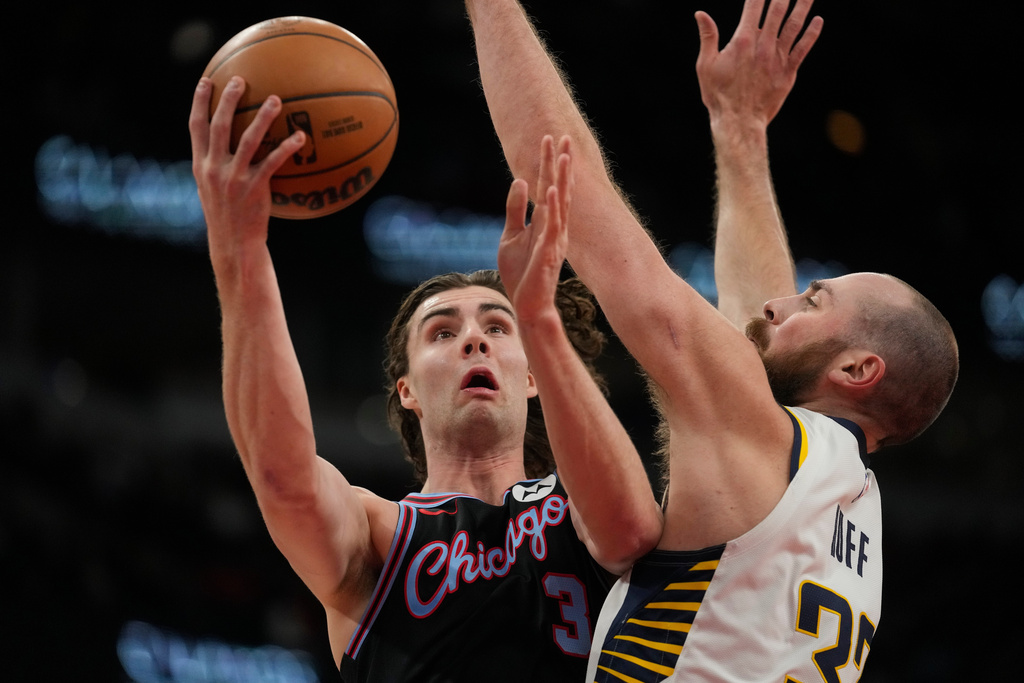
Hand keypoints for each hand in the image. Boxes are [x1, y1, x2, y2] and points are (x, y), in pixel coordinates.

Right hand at [188, 76, 306, 254]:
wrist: (234, 244)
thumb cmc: (227, 216)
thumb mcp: (211, 190)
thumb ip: (215, 167)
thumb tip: (227, 148)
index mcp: (200, 165)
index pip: (195, 127)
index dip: (199, 102)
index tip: (206, 81)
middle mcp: (213, 168)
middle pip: (219, 125)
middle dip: (228, 99)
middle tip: (240, 80)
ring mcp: (233, 178)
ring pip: (247, 139)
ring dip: (262, 117)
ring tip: (275, 99)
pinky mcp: (254, 188)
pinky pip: (273, 162)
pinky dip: (286, 148)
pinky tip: (300, 137)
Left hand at [497, 135, 572, 322]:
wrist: (526, 304)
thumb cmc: (520, 273)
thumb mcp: (510, 236)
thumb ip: (514, 210)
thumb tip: (520, 181)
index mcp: (544, 222)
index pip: (547, 186)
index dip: (548, 163)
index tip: (549, 138)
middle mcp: (554, 227)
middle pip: (557, 188)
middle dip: (560, 163)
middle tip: (562, 136)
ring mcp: (554, 239)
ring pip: (559, 203)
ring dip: (562, 179)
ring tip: (564, 156)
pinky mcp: (549, 252)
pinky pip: (552, 226)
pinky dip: (552, 207)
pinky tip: (550, 189)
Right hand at [695, 0, 822, 126]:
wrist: (739, 121)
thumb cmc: (718, 95)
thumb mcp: (705, 65)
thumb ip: (708, 37)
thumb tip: (700, 13)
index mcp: (742, 41)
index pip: (754, 6)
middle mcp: (763, 45)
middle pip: (778, 9)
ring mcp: (778, 58)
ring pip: (794, 24)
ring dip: (803, 5)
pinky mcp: (788, 72)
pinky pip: (803, 48)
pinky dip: (812, 33)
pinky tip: (818, 20)